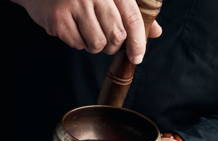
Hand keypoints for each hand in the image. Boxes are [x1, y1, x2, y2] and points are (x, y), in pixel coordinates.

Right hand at [13, 0, 161, 63]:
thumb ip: (133, 13)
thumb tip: (156, 32)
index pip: (132, 18)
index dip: (138, 42)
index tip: (137, 58)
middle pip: (116, 36)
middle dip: (113, 45)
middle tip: (106, 39)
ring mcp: (74, 5)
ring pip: (98, 44)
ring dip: (95, 45)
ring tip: (86, 30)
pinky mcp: (59, 19)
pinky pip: (78, 45)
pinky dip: (78, 42)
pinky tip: (72, 28)